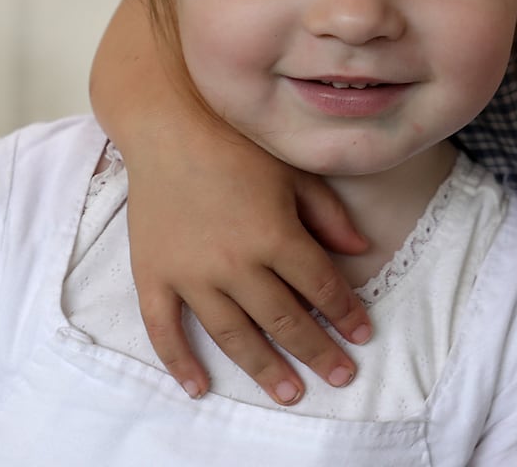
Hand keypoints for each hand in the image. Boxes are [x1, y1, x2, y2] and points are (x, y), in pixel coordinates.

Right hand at [93, 0, 372, 402]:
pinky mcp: (153, 275)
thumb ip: (328, 214)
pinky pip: (164, 330)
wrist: (168, 123)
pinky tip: (198, 387)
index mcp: (275, 235)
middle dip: (316, 352)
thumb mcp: (294, 170)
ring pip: (233, 335)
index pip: (320, 287)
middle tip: (341, 377)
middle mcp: (235, 262)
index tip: (363, 336)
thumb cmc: (237, 140)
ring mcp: (191, 274)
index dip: (345, 314)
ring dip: (264, 368)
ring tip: (290, 393)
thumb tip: (363, 249)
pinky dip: (179, 362)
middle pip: (284, 320)